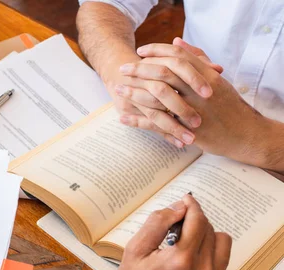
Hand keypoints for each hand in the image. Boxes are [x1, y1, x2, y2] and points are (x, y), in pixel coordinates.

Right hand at [111, 194, 231, 269]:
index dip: (191, 205)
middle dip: (194, 218)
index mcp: (180, 260)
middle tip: (177, 221)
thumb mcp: (134, 252)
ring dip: (206, 233)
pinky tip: (194, 253)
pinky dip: (211, 250)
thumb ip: (156, 224)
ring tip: (187, 238)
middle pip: (209, 229)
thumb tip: (176, 208)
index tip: (185, 200)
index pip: (197, 220)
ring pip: (221, 242)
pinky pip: (222, 259)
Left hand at [123, 40, 281, 168]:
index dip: (156, 52)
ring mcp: (192, 111)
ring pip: (157, 98)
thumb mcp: (215, 79)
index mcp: (206, 76)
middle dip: (140, 70)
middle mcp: (199, 91)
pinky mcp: (185, 130)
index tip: (140, 51)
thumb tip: (177, 42)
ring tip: (118, 90)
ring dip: (134, 93)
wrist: (244, 134)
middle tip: (123, 69)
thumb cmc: (228, 105)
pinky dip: (138, 121)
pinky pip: (156, 124)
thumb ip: (196, 60)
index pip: (177, 57)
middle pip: (164, 73)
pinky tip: (123, 117)